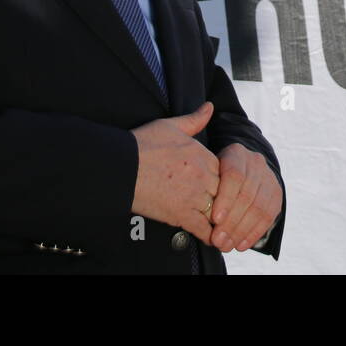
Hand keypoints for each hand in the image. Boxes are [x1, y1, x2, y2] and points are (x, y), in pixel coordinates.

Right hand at [130, 102, 219, 243]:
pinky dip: (210, 234)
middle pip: (224, 191)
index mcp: (201, 154)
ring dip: (220, 218)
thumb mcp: (170, 126)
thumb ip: (194, 119)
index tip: (216, 185)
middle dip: (224, 199)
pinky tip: (213, 238)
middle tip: (224, 208)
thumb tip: (209, 107)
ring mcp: (192, 196)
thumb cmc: (142, 144)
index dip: (222, 179)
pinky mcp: (180, 214)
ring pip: (217, 210)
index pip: (225, 171)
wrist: (121, 166)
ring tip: (223, 226)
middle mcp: (202, 175)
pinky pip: (203, 228)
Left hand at [210, 143, 282, 252]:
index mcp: (236, 153)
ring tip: (226, 246)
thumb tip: (197, 218)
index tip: (214, 219)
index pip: (234, 176)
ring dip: (241, 231)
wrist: (242, 169)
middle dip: (231, 222)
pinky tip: (241, 245)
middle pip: (246, 195)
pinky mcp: (276, 193)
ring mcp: (268, 177)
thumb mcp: (208, 172)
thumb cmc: (214, 174)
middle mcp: (255, 162)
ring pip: (258, 208)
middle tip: (217, 241)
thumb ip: (205, 186)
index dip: (225, 199)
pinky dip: (254, 234)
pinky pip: (268, 217)